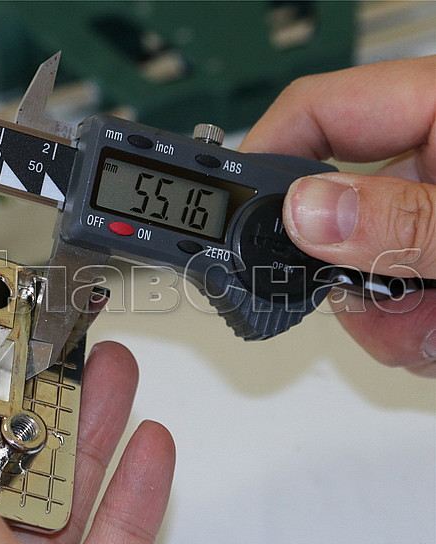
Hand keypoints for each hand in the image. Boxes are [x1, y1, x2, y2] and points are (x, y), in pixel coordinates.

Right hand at [240, 56, 435, 377]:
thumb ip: (402, 220)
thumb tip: (306, 214)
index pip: (314, 110)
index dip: (260, 157)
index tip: (225, 216)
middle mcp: (431, 160)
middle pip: (326, 209)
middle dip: (333, 275)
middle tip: (354, 305)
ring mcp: (433, 213)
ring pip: (356, 268)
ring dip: (382, 320)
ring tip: (429, 335)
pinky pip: (393, 299)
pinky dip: (408, 332)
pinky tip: (435, 337)